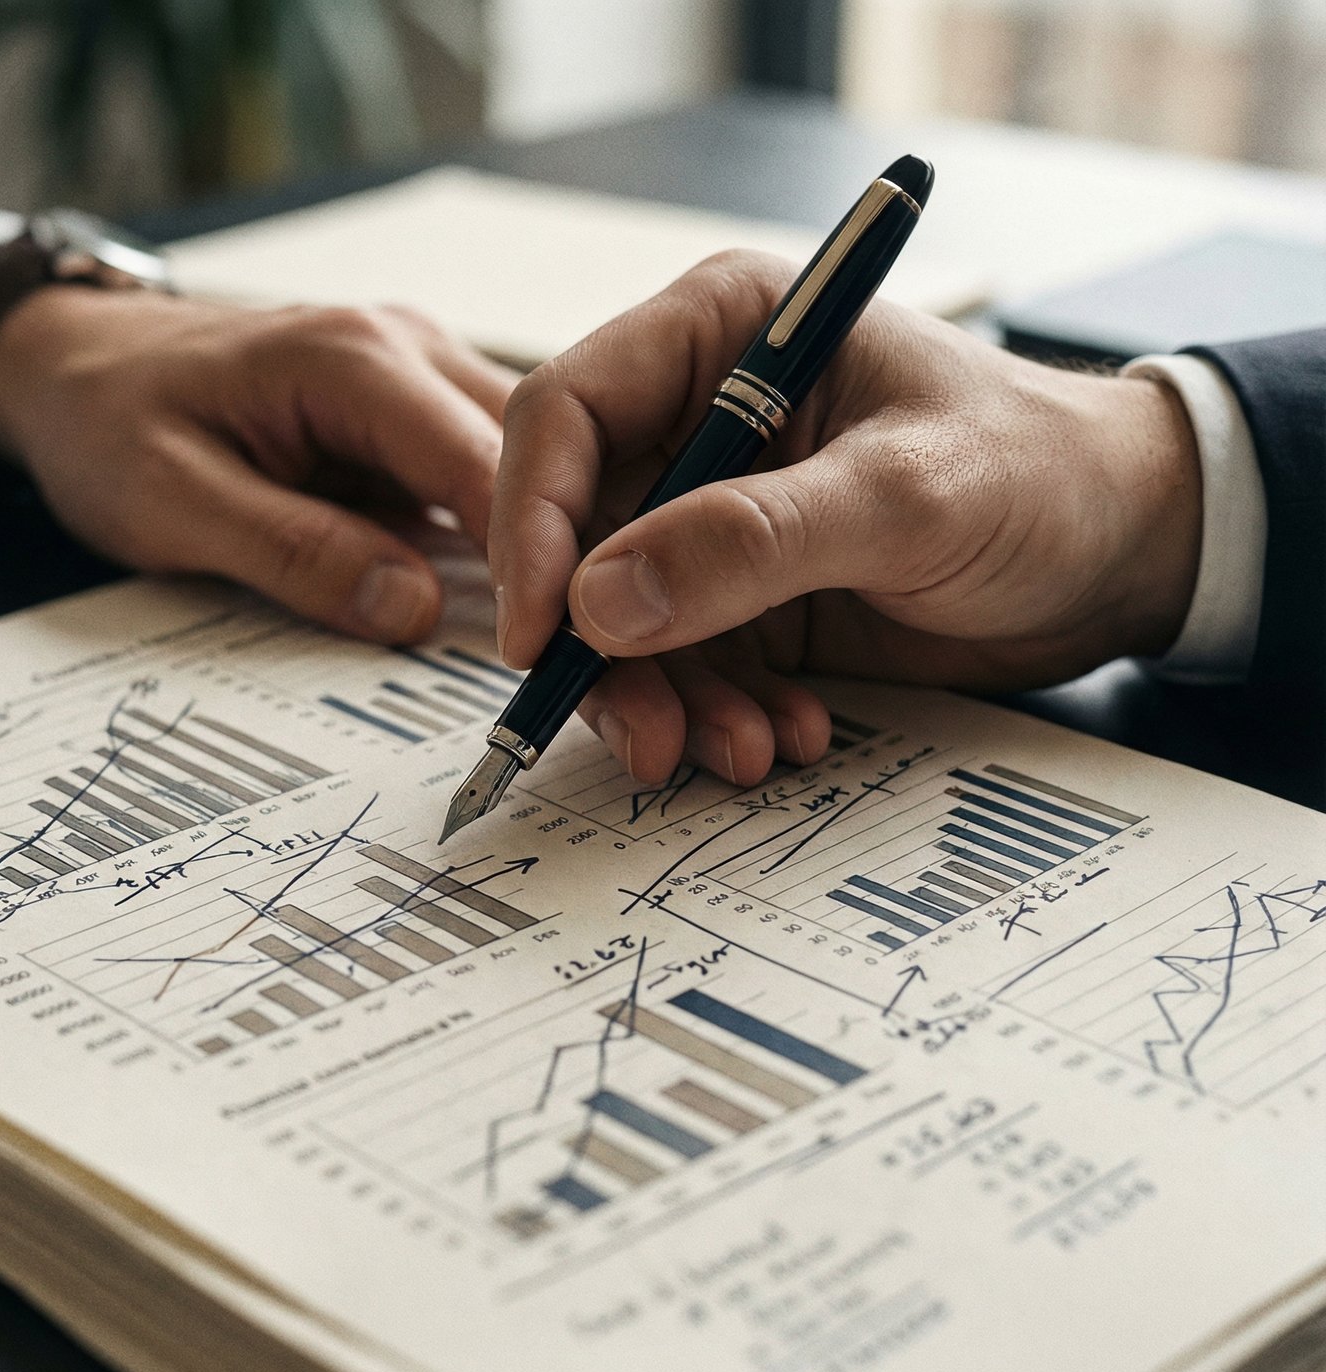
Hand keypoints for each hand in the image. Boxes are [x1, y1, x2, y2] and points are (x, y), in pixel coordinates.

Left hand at [0, 287, 515, 641]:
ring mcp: (414, 373)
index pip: (484, 465)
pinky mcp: (408, 412)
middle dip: (557, 555)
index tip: (547, 645)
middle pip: (529, 459)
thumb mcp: (175, 503)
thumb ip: (296, 553)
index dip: (529, 560)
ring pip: (522, 466)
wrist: (67, 363)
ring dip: (539, 545)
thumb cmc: (105, 422)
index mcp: (353, 360)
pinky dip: (502, 534)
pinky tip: (513, 594)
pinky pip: (481, 474)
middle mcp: (404, 349)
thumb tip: (413, 610)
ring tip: (555, 630)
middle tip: (569, 652)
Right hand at [488, 251, 1201, 785]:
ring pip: (622, 622)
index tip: (542, 630)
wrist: (1122, 551)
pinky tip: (784, 737)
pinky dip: (714, 717)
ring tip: (741, 752)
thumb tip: (596, 603)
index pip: (565, 416)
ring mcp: (715, 519)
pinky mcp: (742, 598)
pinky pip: (682, 668)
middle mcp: (697, 424)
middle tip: (648, 735)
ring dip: (666, 701)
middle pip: (579, 538)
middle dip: (605, 649)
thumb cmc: (1038, 473)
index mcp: (719, 337)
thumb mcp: (901, 498)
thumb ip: (749, 542)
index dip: (530, 523)